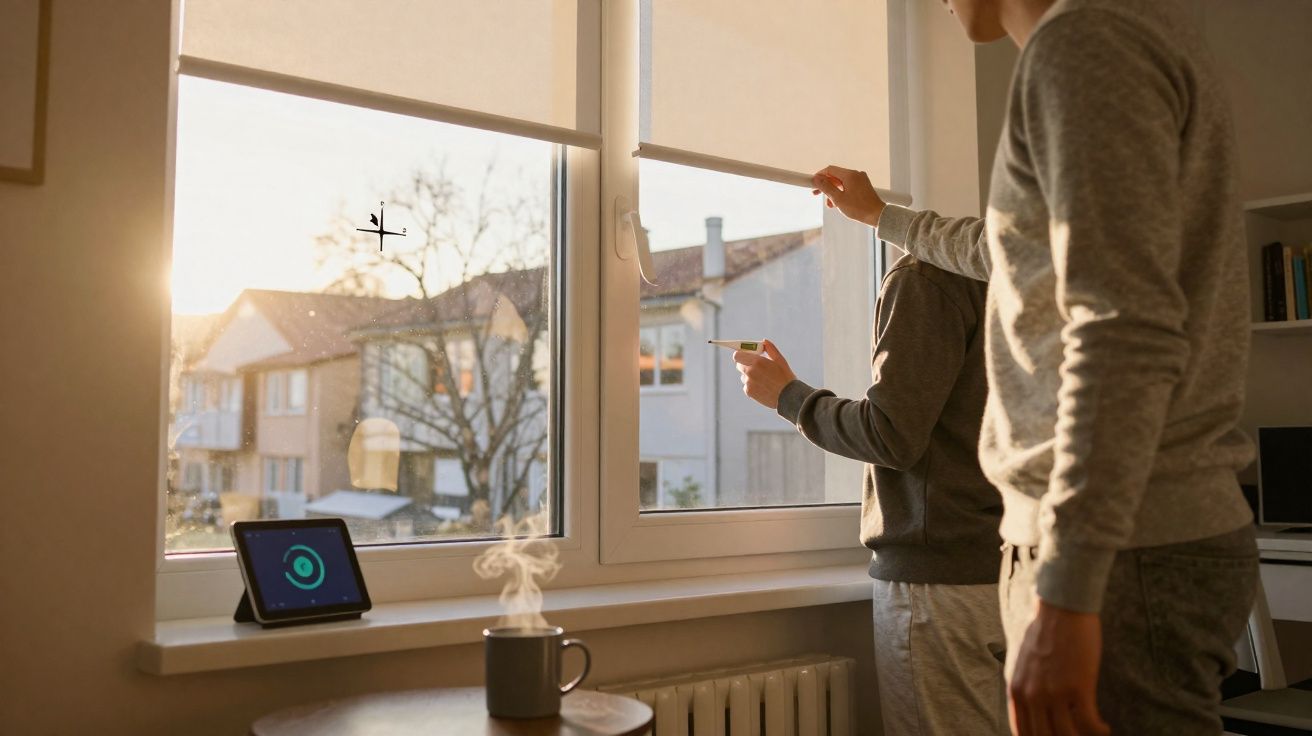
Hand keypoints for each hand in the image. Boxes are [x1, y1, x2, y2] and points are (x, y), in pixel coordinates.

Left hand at [732, 340, 796, 409]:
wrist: (788, 397)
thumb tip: (764, 341)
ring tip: (763, 379)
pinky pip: (746, 386)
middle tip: (755, 366)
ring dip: (749, 376)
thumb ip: (770, 349)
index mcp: (757, 361)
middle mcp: (750, 371)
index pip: (737, 355)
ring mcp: (748, 382)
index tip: (745, 355)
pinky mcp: (749, 392)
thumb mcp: (780, 360)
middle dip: (745, 364)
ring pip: (743, 376)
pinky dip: (752, 386)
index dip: (740, 354)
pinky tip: (763, 387)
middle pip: (739, 365)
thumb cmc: (786, 377)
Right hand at [811, 166, 886, 227]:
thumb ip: (826, 187)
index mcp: (850, 175)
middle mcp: (856, 174)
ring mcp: (860, 180)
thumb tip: (816, 179)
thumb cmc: (859, 208)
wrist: (877, 215)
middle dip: (825, 185)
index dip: (819, 176)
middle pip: (835, 176)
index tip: (812, 183)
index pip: (830, 170)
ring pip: (841, 182)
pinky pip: (848, 186)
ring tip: (830, 204)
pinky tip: (838, 203)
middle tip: (816, 193)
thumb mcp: (838, 199)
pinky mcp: (863, 185)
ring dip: (833, 191)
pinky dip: (841, 192)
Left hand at [1009, 600, 1110, 735]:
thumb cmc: (1044, 631)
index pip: (1022, 732)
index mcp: (1015, 690)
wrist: (1061, 608)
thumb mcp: (1022, 663)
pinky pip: (1088, 723)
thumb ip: (1024, 687)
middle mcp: (1031, 695)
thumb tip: (1032, 709)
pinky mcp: (1077, 687)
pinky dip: (1098, 730)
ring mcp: (1053, 693)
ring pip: (1067, 735)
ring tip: (1094, 734)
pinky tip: (1104, 728)